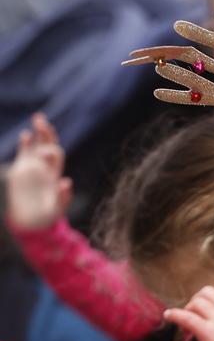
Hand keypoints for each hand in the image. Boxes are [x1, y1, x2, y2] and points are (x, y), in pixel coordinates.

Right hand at [5, 112, 72, 229]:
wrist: (32, 222)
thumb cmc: (48, 217)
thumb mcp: (57, 209)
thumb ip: (63, 197)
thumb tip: (67, 182)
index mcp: (54, 174)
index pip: (55, 155)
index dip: (51, 150)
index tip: (44, 154)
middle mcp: (45, 168)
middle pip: (47, 145)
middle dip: (46, 133)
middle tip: (41, 119)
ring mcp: (32, 167)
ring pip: (36, 145)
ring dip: (38, 133)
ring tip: (38, 118)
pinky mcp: (21, 171)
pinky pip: (24, 153)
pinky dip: (25, 144)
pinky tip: (26, 136)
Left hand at [164, 286, 213, 340]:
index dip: (208, 302)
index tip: (203, 313)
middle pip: (207, 292)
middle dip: (196, 301)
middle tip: (190, 315)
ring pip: (197, 302)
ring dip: (186, 309)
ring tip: (182, 322)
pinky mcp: (208, 332)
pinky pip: (186, 317)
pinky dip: (175, 314)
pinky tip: (168, 316)